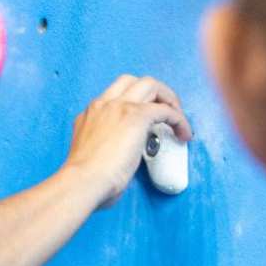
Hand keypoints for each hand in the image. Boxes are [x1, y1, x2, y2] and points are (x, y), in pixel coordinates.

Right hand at [62, 75, 193, 209]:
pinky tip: (184, 134)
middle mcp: (103, 106)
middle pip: (132, 81)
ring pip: (151, 84)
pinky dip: (179, 120)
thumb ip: (106, 148)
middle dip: (152, 93)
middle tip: (163, 112)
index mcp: (89, 116)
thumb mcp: (90, 156)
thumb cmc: (83, 182)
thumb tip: (123, 163)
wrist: (81, 183)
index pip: (114, 98)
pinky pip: (166, 110)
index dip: (132, 105)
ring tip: (176, 117)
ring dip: (167, 98)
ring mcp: (120, 107)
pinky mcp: (137, 116)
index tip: (142, 122)